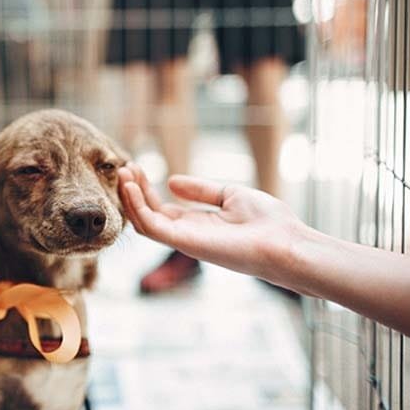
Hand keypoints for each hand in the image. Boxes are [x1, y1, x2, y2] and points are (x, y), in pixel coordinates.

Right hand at [118, 164, 306, 282]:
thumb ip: (200, 190)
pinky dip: (137, 206)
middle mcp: (186, 234)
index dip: (145, 189)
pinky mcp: (185, 243)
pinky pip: (151, 226)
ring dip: (130, 197)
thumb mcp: (230, 195)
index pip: (160, 208)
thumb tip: (171, 182)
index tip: (136, 167)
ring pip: (143, 221)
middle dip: (133, 191)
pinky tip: (131, 187)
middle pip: (147, 214)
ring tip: (123, 173)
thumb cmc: (267, 222)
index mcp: (197, 224)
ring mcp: (184, 240)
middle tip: (124, 167)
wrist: (286, 242)